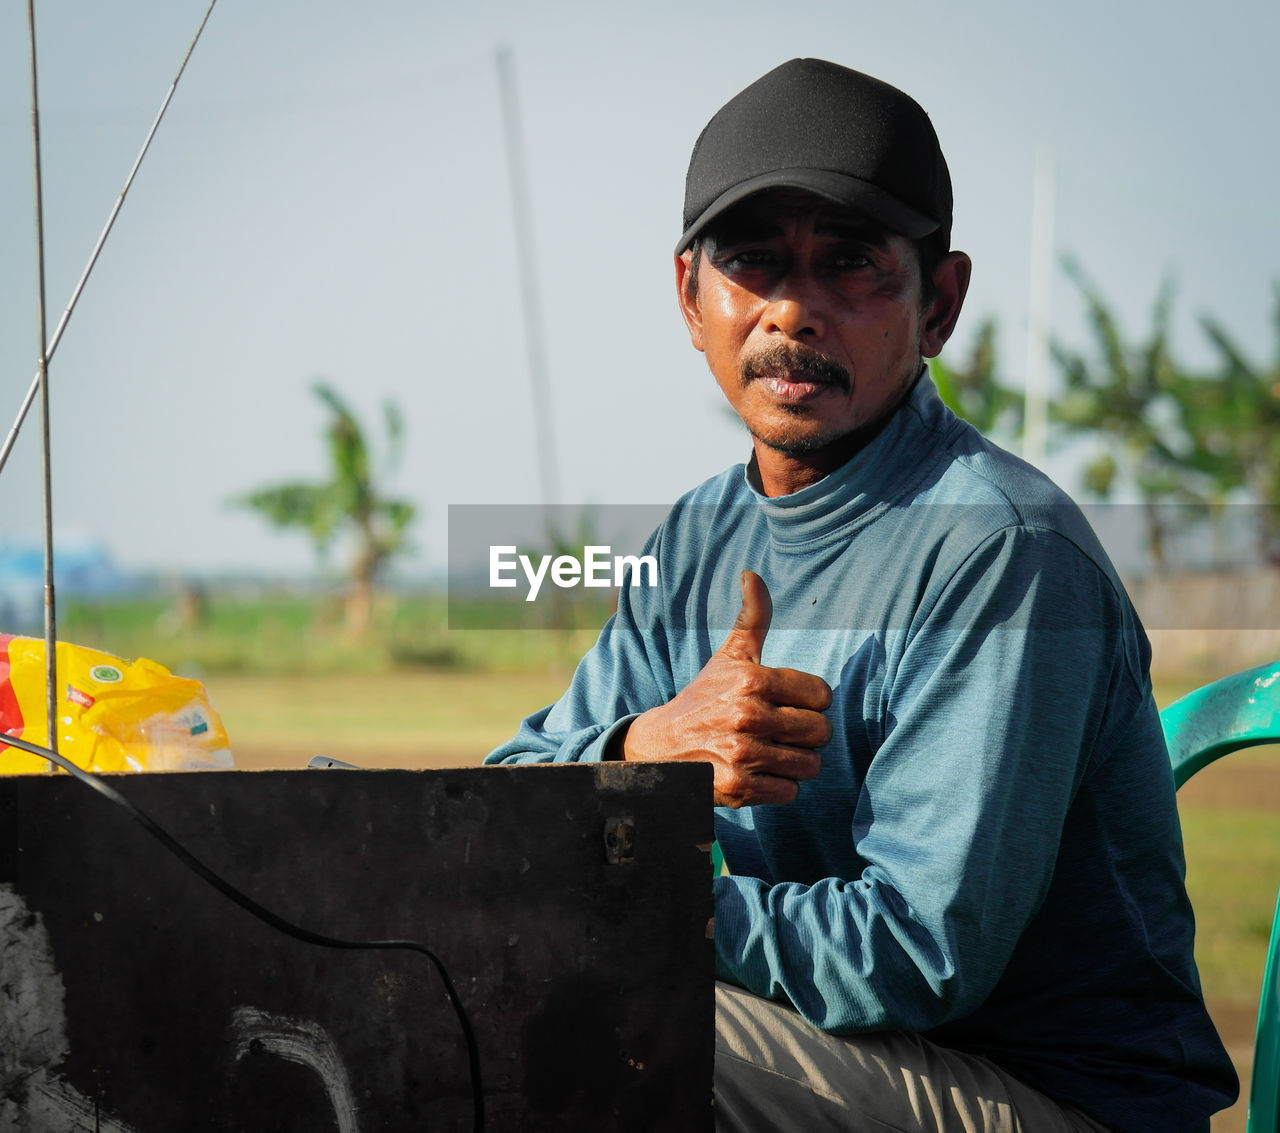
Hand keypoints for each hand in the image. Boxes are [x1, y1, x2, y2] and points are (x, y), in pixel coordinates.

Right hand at [620, 570, 830, 806]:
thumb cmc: (704, 698)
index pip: (822, 696)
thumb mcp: (728, 656)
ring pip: (810, 765)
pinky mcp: (738, 788)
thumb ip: (752, 617)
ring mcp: (742, 753)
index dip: (808, 703)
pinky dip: (779, 787)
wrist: (660, 748)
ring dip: (795, 763)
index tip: (785, 705)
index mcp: (752, 680)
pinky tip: (757, 774)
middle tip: (779, 732)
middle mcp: (747, 715)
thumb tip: (752, 574)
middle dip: (806, 736)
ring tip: (769, 753)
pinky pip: (790, 792)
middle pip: (821, 733)